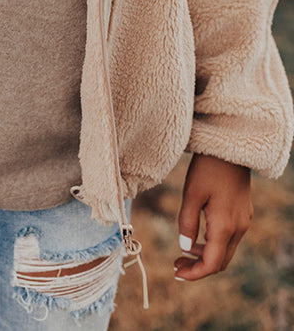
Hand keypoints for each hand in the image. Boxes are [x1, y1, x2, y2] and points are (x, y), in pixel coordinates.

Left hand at [174, 153, 252, 280]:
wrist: (231, 147)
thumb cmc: (208, 167)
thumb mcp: (191, 193)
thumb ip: (187, 222)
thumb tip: (185, 247)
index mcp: (225, 226)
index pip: (212, 264)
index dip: (194, 274)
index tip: (176, 273)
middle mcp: (239, 228)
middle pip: (221, 261)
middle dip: (199, 267)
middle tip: (176, 265)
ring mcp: (243, 220)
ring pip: (226, 250)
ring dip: (206, 256)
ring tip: (183, 251)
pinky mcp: (243, 212)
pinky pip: (229, 237)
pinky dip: (213, 243)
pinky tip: (197, 235)